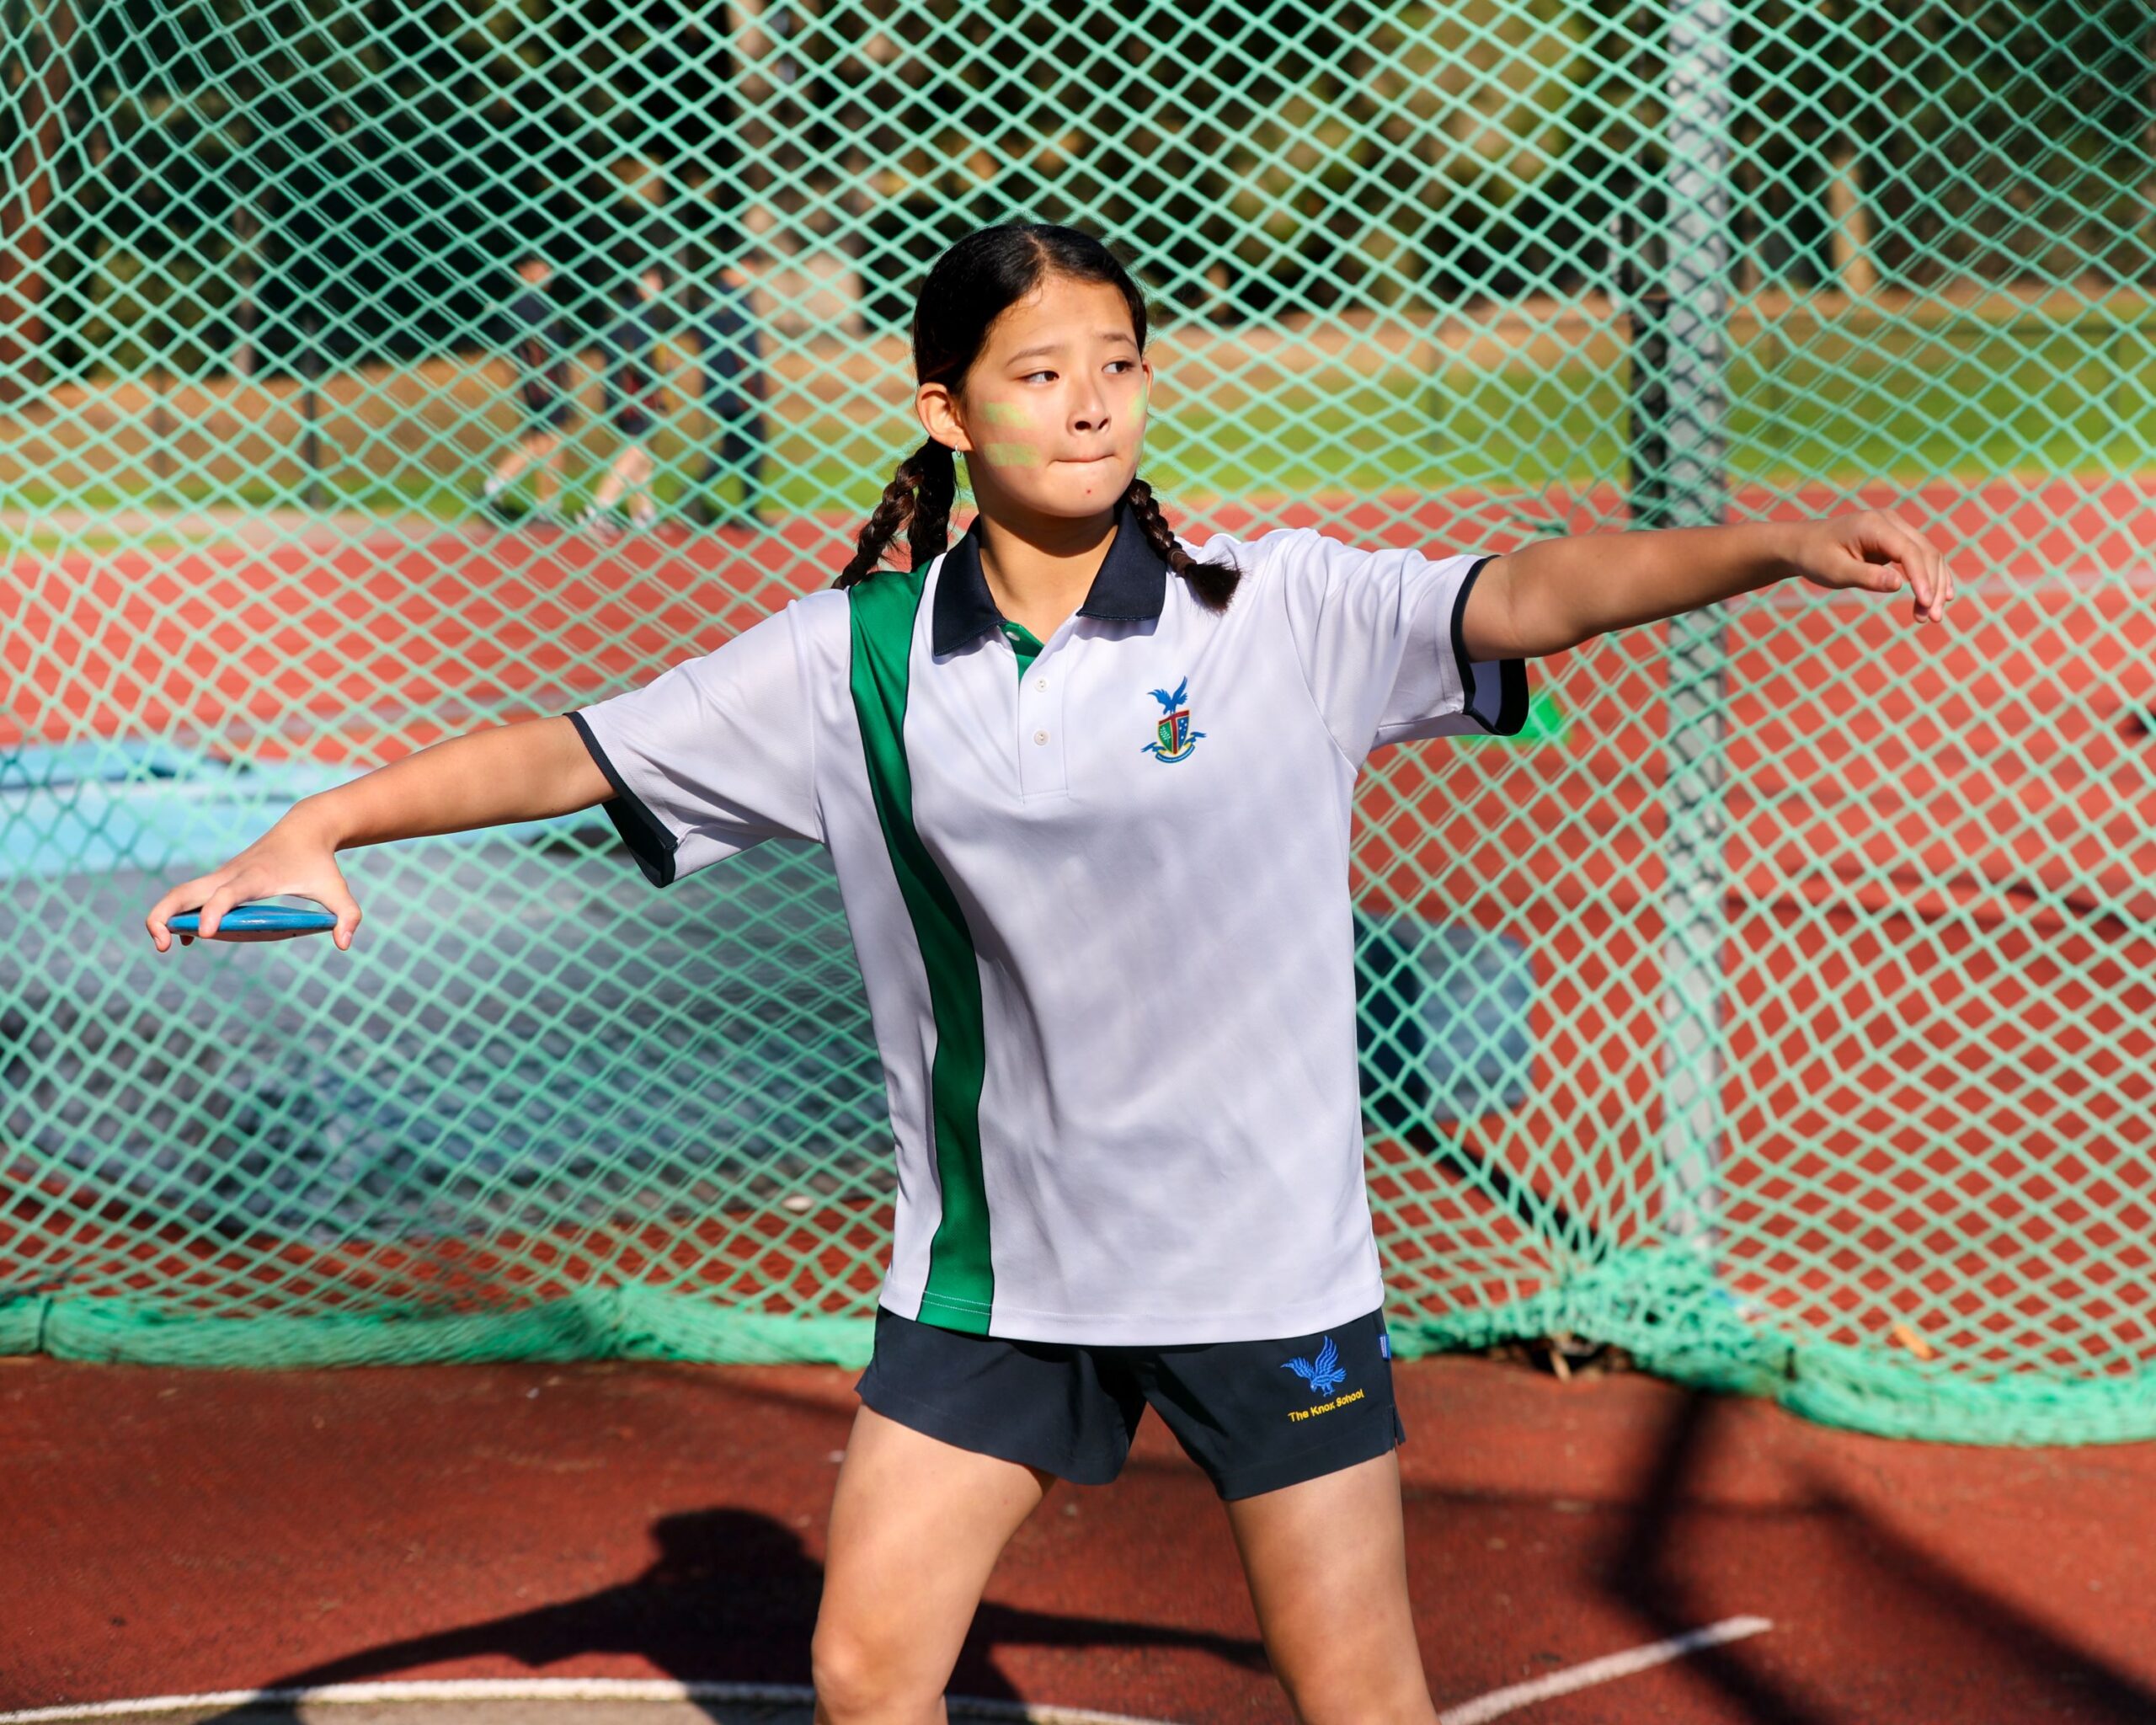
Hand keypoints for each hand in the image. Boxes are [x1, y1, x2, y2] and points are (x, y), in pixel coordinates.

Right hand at [145, 805, 362, 952]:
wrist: (305, 829)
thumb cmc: (320, 862)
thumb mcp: (337, 888)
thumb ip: (347, 915)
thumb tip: (344, 944)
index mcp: (257, 878)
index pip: (227, 895)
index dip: (213, 913)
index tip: (205, 934)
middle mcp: (231, 875)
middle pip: (184, 892)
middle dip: (164, 916)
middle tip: (160, 947)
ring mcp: (221, 876)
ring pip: (181, 893)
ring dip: (164, 916)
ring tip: (165, 946)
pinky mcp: (220, 880)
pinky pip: (189, 896)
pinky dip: (177, 914)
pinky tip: (185, 938)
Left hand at [1788, 510, 1951, 625]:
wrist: (1803, 544)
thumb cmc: (1816, 557)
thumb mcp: (1836, 572)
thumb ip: (1867, 577)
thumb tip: (1899, 584)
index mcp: (1874, 525)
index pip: (1909, 551)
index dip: (1921, 578)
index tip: (1926, 604)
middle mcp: (1890, 521)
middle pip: (1926, 552)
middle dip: (1934, 586)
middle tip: (1932, 618)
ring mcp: (1896, 528)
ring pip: (1929, 555)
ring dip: (1936, 585)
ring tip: (1931, 617)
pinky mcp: (1897, 539)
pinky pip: (1922, 557)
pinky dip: (1931, 577)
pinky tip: (1940, 597)